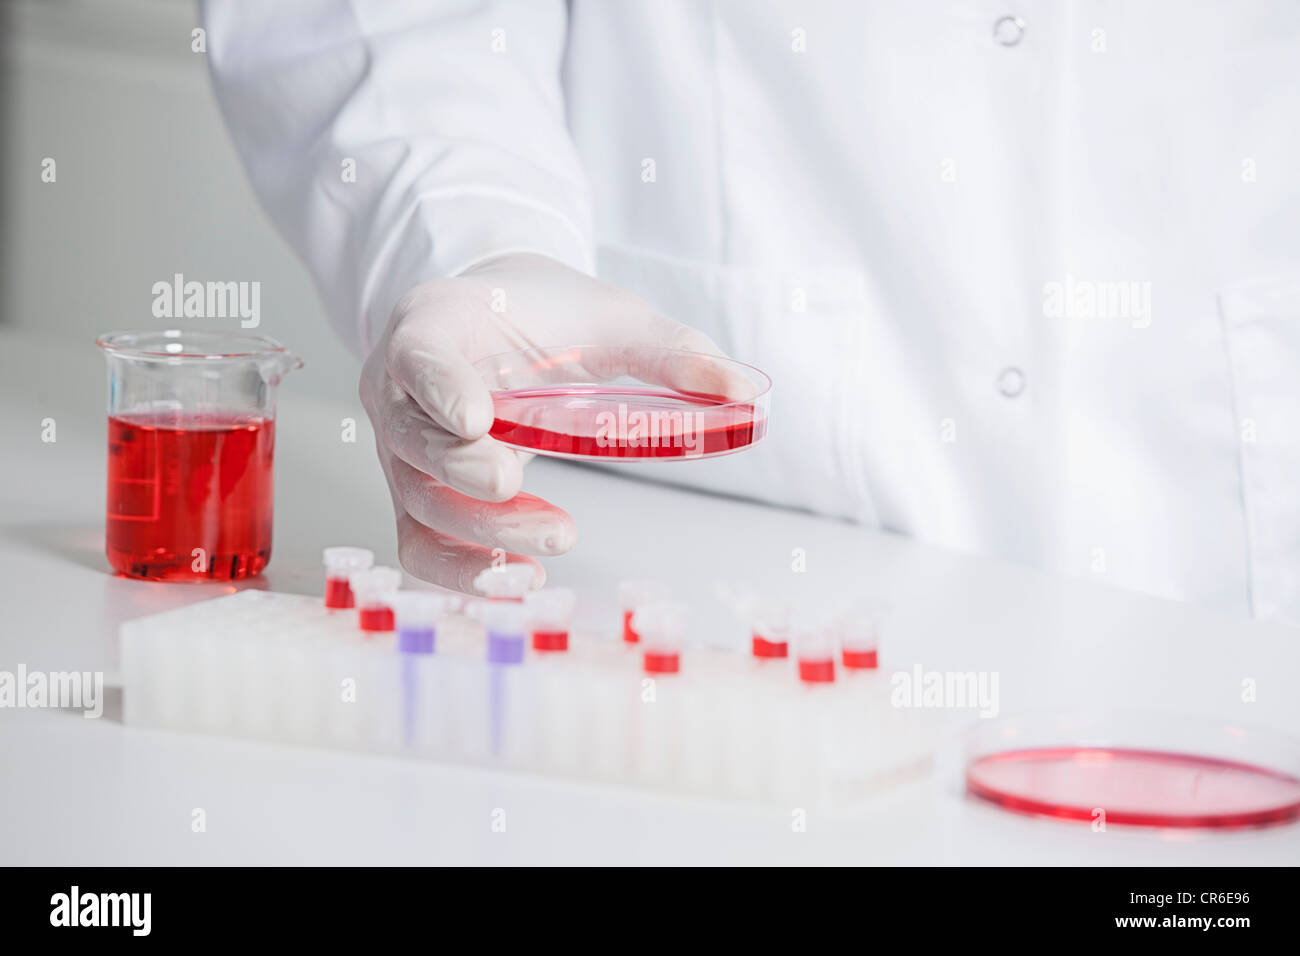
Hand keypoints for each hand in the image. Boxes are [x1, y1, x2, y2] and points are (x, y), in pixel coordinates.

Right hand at [359, 253, 733, 592]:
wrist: (503, 321)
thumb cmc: (547, 316)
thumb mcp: (613, 319)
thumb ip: (669, 352)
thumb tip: (740, 389)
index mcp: (434, 324)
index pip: (417, 354)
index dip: (440, 386)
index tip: (477, 417)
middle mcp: (400, 389)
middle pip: (411, 439)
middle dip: (460, 468)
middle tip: (510, 481)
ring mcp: (404, 449)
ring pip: (419, 502)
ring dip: (480, 530)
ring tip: (556, 537)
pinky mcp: (421, 495)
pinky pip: (422, 543)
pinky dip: (465, 568)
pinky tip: (523, 575)